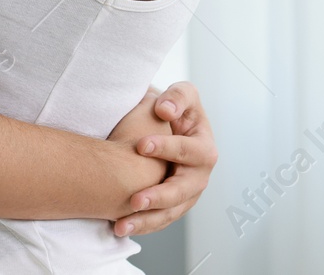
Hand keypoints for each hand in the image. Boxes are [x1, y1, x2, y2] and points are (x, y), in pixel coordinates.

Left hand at [106, 81, 216, 236]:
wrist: (166, 127)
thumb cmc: (175, 109)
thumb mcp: (183, 95)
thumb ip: (178, 97)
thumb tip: (165, 110)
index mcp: (204, 148)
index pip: (188, 150)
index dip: (166, 148)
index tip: (141, 145)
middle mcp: (198, 176)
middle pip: (182, 191)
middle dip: (159, 197)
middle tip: (134, 200)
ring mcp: (186, 195)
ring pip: (169, 213)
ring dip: (146, 220)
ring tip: (121, 225)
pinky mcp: (172, 207)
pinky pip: (158, 221)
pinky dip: (140, 225)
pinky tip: (119, 228)